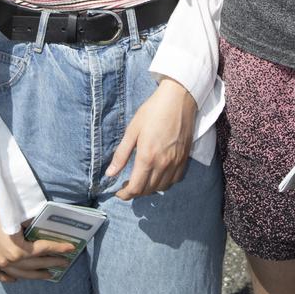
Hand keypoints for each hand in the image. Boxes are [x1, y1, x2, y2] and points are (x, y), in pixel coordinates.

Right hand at [0, 169, 74, 281]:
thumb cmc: (1, 204)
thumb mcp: (22, 217)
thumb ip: (33, 228)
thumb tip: (45, 231)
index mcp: (17, 249)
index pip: (43, 250)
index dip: (58, 248)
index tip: (71, 248)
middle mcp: (6, 259)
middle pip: (33, 264)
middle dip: (51, 263)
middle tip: (64, 263)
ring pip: (17, 273)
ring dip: (33, 274)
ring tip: (47, 274)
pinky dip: (7, 277)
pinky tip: (16, 279)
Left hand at [107, 78, 196, 199]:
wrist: (179, 98)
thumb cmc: (153, 111)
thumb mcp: (132, 130)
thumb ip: (121, 154)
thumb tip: (109, 174)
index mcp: (147, 157)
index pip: (136, 188)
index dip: (125, 194)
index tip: (119, 192)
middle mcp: (163, 164)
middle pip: (148, 190)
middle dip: (135, 192)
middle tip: (127, 185)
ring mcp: (176, 162)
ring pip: (162, 187)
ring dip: (149, 189)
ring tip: (142, 180)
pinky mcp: (185, 158)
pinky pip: (175, 180)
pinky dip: (165, 183)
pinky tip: (159, 174)